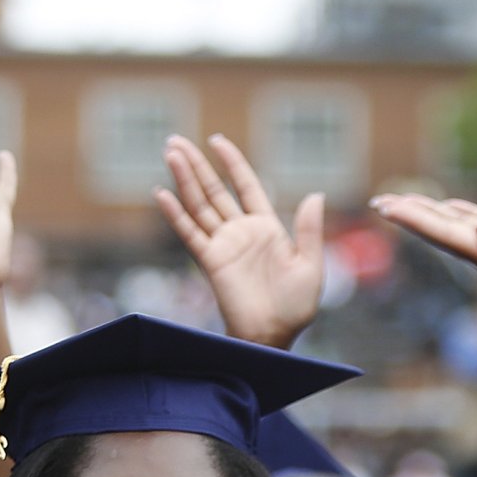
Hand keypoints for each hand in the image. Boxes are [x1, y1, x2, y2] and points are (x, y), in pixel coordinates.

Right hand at [155, 134, 323, 348]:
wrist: (273, 335)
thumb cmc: (295, 307)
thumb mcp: (311, 266)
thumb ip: (309, 230)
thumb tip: (316, 194)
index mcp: (267, 227)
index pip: (246, 186)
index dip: (232, 162)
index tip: (216, 141)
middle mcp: (242, 232)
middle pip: (215, 190)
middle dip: (197, 164)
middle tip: (176, 140)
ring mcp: (224, 245)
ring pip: (199, 205)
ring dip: (184, 180)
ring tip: (169, 153)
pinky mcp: (211, 261)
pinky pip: (190, 233)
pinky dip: (175, 214)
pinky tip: (160, 194)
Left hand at [370, 194, 476, 321]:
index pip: (435, 231)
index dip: (410, 218)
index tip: (383, 207)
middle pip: (435, 224)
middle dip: (408, 212)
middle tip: (377, 199)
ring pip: (454, 218)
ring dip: (428, 209)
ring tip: (404, 199)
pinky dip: (461, 209)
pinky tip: (449, 204)